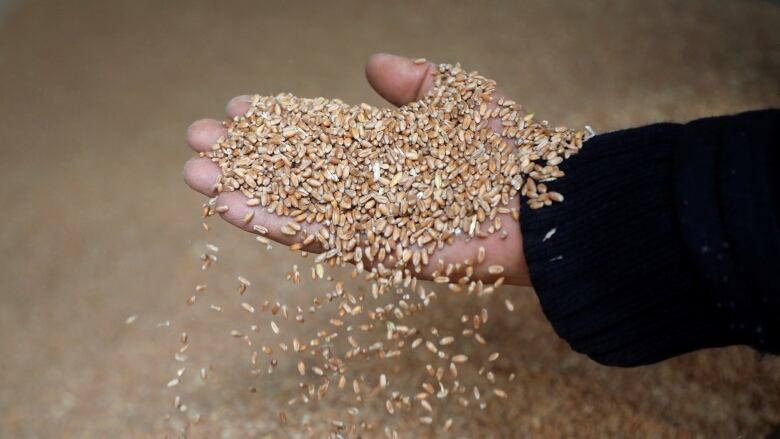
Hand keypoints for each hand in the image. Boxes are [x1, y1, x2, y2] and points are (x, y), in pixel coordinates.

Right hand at [183, 54, 530, 285]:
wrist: (545, 200)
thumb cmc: (508, 146)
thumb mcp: (455, 94)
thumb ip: (412, 81)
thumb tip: (371, 62)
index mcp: (387, 151)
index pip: (320, 135)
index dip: (279, 123)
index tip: (239, 109)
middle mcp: (372, 188)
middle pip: (296, 171)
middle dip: (247, 156)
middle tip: (196, 140)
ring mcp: (371, 221)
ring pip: (295, 205)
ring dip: (243, 191)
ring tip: (194, 175)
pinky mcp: (377, 252)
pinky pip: (318, 237)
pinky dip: (273, 223)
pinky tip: (232, 207)